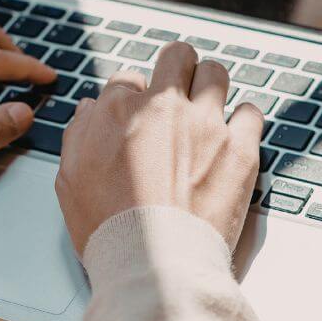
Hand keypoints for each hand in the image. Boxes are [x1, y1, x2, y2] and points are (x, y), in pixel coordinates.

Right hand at [55, 41, 263, 253]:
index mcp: (118, 111)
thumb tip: (90, 109)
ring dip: (210, 86)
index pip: (128, 78)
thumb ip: (78, 134)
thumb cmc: (110, 228)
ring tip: (207, 108)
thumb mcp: (70, 180)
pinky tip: (234, 136)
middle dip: (176, 68)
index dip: (132, 96)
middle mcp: (164, 108)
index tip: (138, 114)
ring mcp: (206, 125)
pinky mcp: (240, 149)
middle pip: (177, 56)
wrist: (155, 264)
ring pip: (216, 73)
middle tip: (178, 89)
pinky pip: (251, 112)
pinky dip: (243, 121)